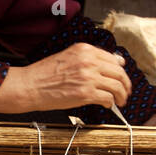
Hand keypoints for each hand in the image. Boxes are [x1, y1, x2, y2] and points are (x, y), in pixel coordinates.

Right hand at [0, 43, 132, 113]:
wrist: (30, 85)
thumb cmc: (44, 74)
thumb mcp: (68, 57)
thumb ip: (89, 59)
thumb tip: (114, 63)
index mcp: (85, 49)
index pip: (113, 58)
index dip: (121, 70)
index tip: (122, 77)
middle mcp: (89, 61)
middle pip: (119, 73)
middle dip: (126, 84)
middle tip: (125, 92)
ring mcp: (88, 77)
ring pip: (117, 86)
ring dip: (121, 96)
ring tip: (120, 101)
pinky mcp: (86, 93)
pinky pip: (107, 98)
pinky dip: (110, 103)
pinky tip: (107, 105)